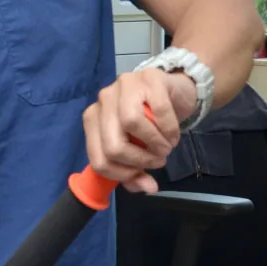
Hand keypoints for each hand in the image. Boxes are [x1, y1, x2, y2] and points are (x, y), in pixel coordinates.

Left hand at [82, 68, 196, 193]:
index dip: (121, 174)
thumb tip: (148, 188)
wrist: (173, 91)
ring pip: (131, 124)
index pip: (98, 159)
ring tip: (166, 148)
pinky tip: (173, 135)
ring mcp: (124, 84)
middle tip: (157, 161)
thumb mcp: (137, 148)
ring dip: (155, 145)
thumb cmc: (149, 122)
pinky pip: (159, 111)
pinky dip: (169, 130)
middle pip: (113, 145)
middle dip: (140, 161)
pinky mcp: (150, 77)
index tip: (139, 173)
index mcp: (93, 119)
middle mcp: (104, 99)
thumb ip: (135, 172)